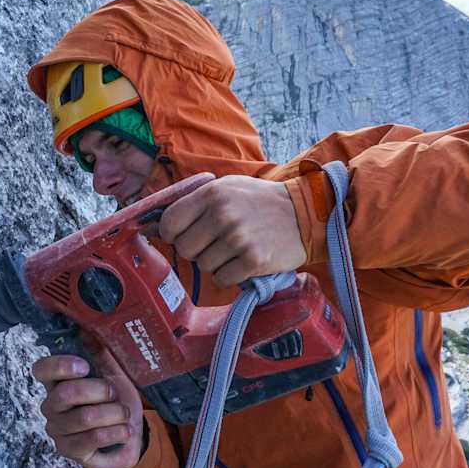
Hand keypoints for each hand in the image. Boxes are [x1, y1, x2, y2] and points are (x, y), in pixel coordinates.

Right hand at [31, 347, 144, 467]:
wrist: (130, 434)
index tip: (85, 367)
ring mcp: (57, 430)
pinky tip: (125, 430)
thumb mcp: (115, 374)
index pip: (41, 369)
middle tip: (115, 395)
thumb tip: (88, 329)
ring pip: (85, 418)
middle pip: (67, 393)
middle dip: (100, 392)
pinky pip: (92, 439)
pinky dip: (116, 432)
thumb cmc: (117, 401)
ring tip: (124, 415)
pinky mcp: (68, 451)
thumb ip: (101, 354)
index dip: (61, 366)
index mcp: (58, 381)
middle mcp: (51, 405)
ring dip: (114, 414)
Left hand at [158, 175, 306, 287]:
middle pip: (185, 249)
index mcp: (212, 194)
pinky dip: (230, 276)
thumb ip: (198, 202)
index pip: (170, 223)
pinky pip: (222, 279)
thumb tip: (163, 224)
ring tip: (235, 250)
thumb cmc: (260, 202)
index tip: (183, 236)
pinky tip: (243, 262)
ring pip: (204, 266)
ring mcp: (238, 238)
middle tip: (214, 245)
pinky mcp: (253, 260)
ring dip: (216, 263)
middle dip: (196, 251)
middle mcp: (222, 214)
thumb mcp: (228, 187)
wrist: (305, 214)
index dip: (172, 235)